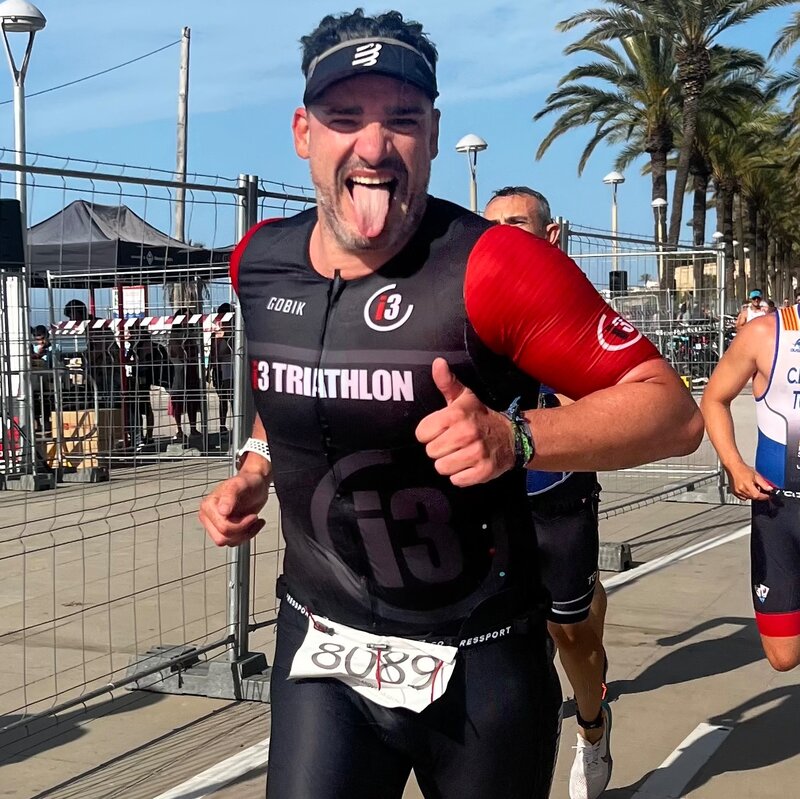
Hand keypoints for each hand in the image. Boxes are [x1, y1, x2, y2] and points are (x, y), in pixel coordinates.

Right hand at [199, 471, 269, 545]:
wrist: (256, 484)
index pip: (223, 527)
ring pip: (228, 542)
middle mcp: (208, 516)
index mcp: (208, 506)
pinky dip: (247, 535)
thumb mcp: (240, 484)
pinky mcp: (224, 529)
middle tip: (253, 518)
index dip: (241, 525)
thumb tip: (222, 511)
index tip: (252, 516)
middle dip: (242, 530)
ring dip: (245, 533)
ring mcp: (215, 524)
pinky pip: (233, 542)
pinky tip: (253, 524)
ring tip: (254, 519)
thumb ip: (230, 495)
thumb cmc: (248, 482)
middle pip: (223, 538)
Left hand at [415, 357, 514, 486]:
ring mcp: (475, 454)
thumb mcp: (463, 397)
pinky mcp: (483, 471)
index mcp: (456, 415)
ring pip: (442, 468)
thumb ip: (446, 382)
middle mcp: (465, 433)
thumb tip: (437, 362)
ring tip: (461, 453)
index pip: (422, 433)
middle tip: (453, 442)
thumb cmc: (480, 417)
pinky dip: (461, 475)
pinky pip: (457, 480)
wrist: (512, 437)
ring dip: (449, 463)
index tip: (441, 430)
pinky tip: (469, 464)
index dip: (429, 433)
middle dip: (440, 449)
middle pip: (431, 452)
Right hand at [725, 462, 773, 500]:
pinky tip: (747, 489)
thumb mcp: (756, 475)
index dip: (764, 496)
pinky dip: (746, 495)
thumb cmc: (743, 469)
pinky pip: (742, 497)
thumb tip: (769, 489)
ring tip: (752, 487)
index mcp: (747, 485)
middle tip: (760, 489)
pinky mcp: (734, 492)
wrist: (733, 467)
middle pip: (753, 497)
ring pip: (748, 498)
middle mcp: (741, 490)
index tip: (767, 495)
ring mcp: (737, 492)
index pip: (758, 496)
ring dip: (752, 495)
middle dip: (758, 495)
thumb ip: (764, 483)